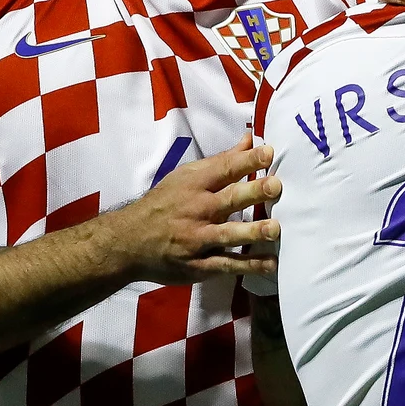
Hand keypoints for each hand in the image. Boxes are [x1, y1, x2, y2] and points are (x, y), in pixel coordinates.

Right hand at [102, 135, 280, 284]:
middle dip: (252, 192)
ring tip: (275, 229)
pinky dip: (247, 265)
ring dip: (252, 231)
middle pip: (228, 199)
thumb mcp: (185, 176)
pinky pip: (226, 264)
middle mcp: (197, 210)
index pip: (223, 169)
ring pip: (227, 234)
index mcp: (194, 185)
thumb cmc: (163, 204)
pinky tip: (269, 263)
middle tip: (275, 186)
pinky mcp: (198, 264)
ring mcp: (197, 239)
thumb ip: (221, 161)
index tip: (268, 152)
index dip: (246, 160)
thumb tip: (250, 140)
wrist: (129, 241)